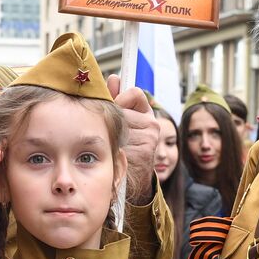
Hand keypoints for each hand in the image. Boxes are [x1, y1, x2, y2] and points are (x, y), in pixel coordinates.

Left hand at [108, 75, 157, 204]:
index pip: (135, 93)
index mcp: (147, 114)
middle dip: (111, 119)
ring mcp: (151, 138)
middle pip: (122, 110)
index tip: (115, 107)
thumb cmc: (125, 148)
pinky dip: (113, 147)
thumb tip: (114, 78)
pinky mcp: (145, 152)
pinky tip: (114, 154)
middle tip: (106, 131)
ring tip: (112, 145)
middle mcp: (153, 124)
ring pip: (119, 126)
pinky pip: (120, 141)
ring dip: (110, 134)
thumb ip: (117, 99)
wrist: (135, 180)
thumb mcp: (122, 122)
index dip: (120, 98)